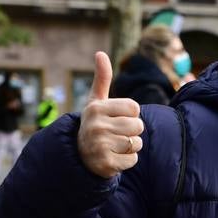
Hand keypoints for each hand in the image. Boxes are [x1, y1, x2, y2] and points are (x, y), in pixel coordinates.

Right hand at [77, 51, 142, 179]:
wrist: (79, 155)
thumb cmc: (95, 124)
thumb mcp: (95, 101)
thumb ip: (102, 79)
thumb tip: (100, 53)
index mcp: (96, 108)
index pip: (134, 108)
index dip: (130, 114)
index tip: (116, 118)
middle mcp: (96, 126)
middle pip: (138, 126)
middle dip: (132, 131)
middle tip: (116, 134)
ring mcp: (99, 146)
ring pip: (136, 143)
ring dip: (130, 146)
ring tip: (114, 145)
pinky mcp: (105, 164)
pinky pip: (132, 160)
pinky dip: (127, 161)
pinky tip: (113, 158)